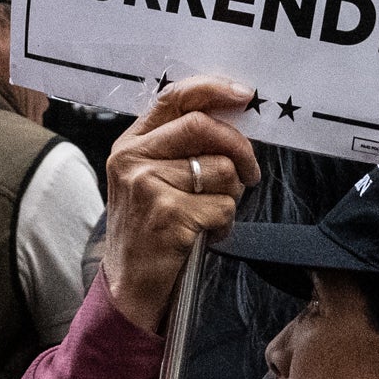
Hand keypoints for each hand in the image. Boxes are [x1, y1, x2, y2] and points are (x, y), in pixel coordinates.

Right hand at [99, 82, 258, 334]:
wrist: (128, 288)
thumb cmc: (148, 233)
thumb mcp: (148, 181)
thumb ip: (177, 149)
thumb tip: (232, 124)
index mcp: (130, 144)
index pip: (174, 97)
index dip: (213, 89)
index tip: (244, 95)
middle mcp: (133, 159)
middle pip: (204, 127)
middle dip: (239, 149)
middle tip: (250, 173)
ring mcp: (148, 185)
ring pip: (221, 170)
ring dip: (230, 197)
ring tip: (210, 216)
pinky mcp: (168, 214)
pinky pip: (223, 206)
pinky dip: (225, 224)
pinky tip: (204, 235)